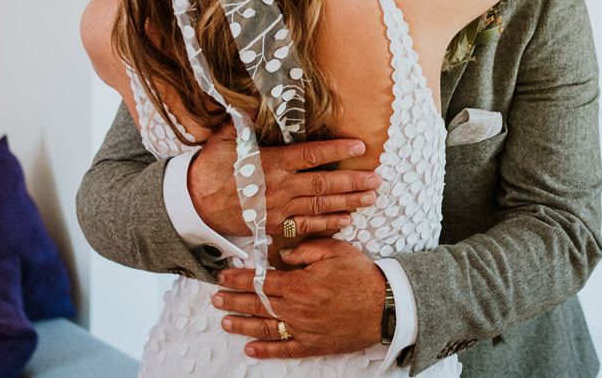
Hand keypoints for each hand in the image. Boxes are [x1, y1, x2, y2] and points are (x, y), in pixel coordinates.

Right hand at [188, 125, 379, 236]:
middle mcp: (280, 186)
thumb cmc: (210, 167)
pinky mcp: (274, 226)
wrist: (193, 203)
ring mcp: (279, 209)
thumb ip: (246, 121)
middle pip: (325, 185)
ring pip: (320, 207)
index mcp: (272, 161)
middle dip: (354, 182)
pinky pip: (306, 227)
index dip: (338, 150)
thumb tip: (254, 101)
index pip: (312, 154)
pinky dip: (328, 225)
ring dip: (348, 203)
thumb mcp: (226, 137)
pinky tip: (346, 221)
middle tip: (377, 179)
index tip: (359, 145)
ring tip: (370, 199)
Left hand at [212, 238, 386, 358]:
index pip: (261, 281)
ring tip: (224, 321)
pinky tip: (250, 349)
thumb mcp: (334, 250)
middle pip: (257, 305)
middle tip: (215, 298)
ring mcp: (304, 329)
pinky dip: (266, 351)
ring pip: (265, 328)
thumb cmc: (361, 276)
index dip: (240, 278)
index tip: (224, 277)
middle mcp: (297, 309)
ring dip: (242, 325)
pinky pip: (285, 350)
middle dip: (233, 301)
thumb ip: (306, 250)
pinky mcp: (314, 345)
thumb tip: (285, 256)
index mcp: (300, 284)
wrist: (385, 306)